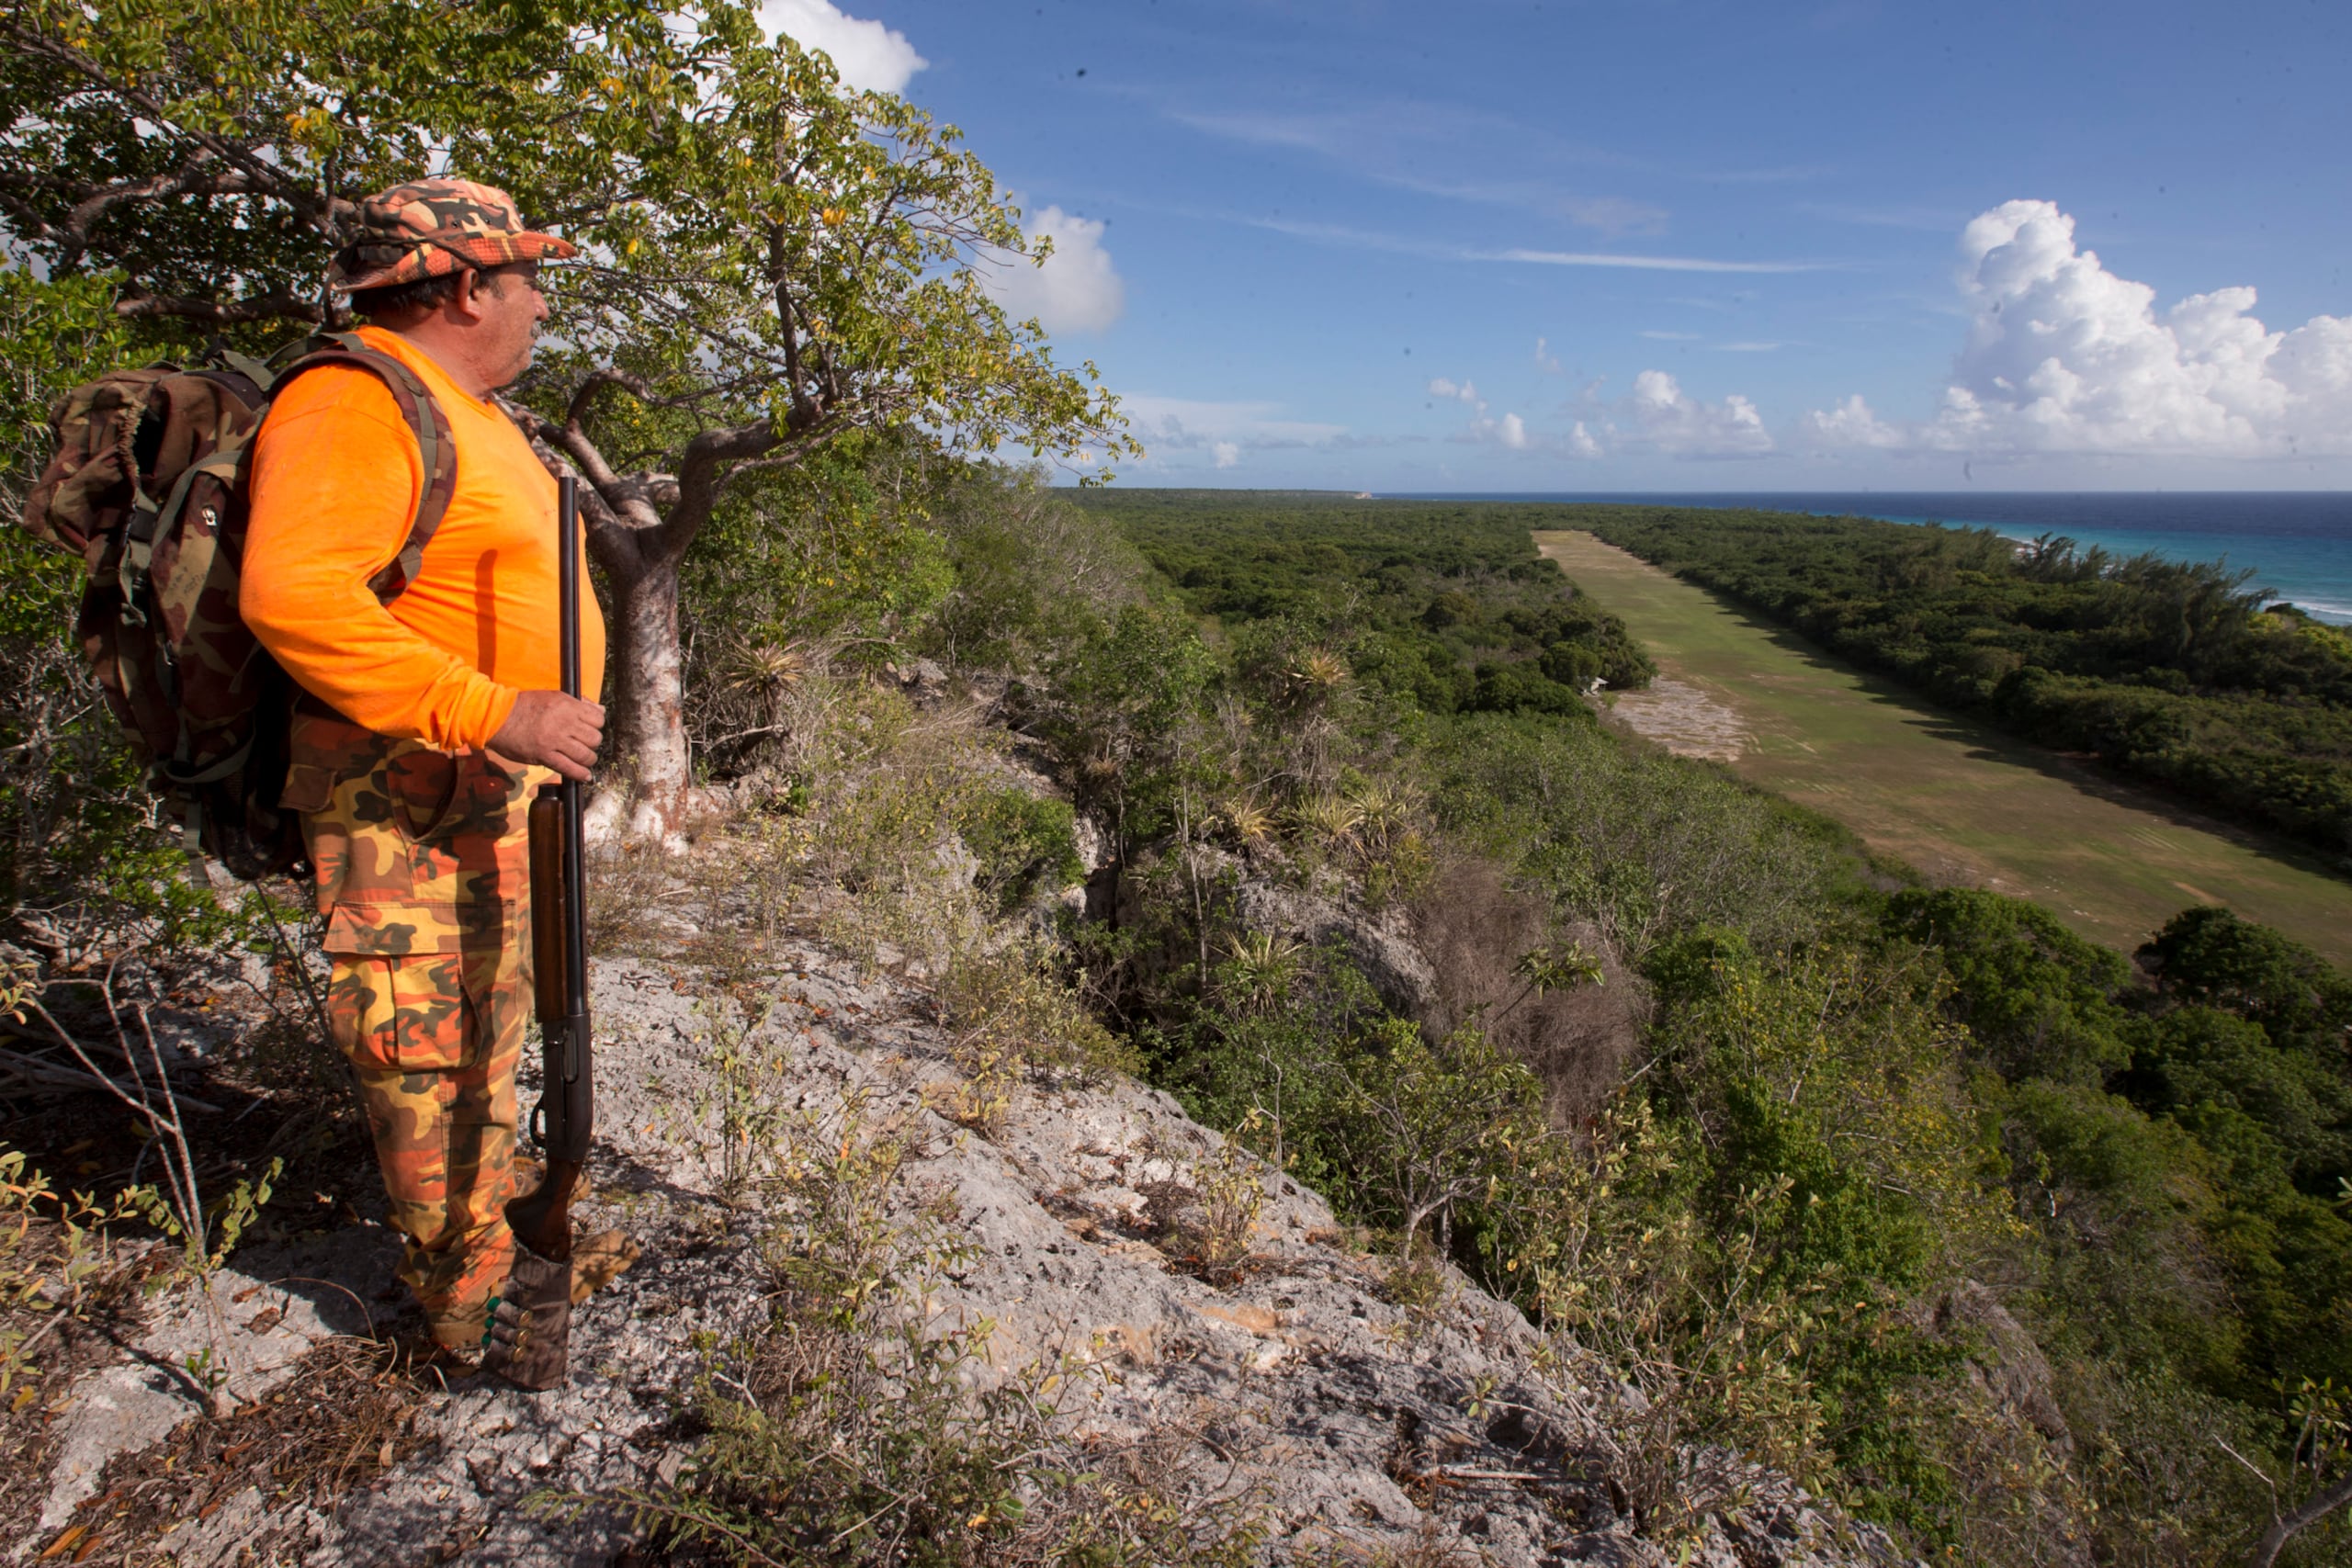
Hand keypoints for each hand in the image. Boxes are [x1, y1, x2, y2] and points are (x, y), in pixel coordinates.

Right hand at [489, 689, 604, 780]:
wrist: (498, 717)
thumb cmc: (524, 706)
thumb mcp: (553, 696)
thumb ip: (578, 703)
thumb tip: (600, 710)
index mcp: (567, 705)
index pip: (598, 719)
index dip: (596, 725)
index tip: (590, 729)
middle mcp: (564, 722)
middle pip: (594, 738)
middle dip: (592, 743)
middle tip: (584, 745)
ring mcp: (555, 740)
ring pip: (585, 755)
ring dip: (588, 759)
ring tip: (584, 759)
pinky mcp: (545, 755)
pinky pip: (569, 768)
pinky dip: (580, 774)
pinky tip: (585, 776)